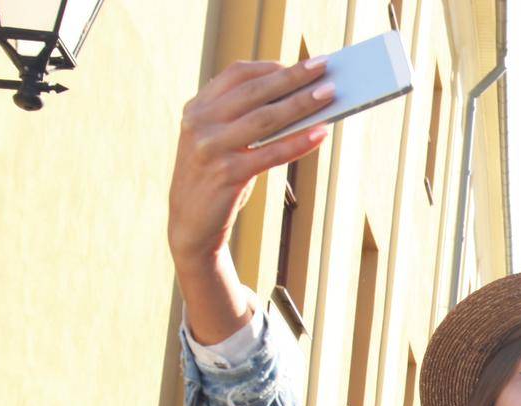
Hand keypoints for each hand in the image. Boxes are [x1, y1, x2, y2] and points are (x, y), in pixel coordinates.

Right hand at [167, 57, 335, 336]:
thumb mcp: (219, 142)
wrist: (190, 225)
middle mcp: (200, 123)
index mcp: (196, 108)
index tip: (302, 64)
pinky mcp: (226, 174)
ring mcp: (211, 148)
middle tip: (324, 68)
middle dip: (293, 78)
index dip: (271, 67)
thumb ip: (245, 119)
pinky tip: (320, 133)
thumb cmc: (216, 179)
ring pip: (265, 119)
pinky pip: (271, 154)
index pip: (237, 75)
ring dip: (302, 104)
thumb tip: (300, 101)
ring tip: (330, 95)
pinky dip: (299, 142)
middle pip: (255, 92)